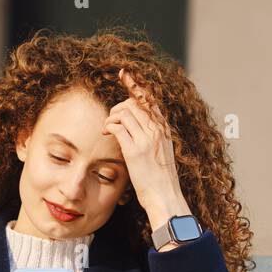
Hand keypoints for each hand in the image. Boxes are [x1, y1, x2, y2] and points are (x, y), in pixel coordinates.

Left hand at [102, 67, 191, 231]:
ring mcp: (146, 139)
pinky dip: (109, 126)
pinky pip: (117, 127)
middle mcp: (157, 130)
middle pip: (133, 102)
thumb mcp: (162, 152)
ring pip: (124, 112)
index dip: (135, 84)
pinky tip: (106, 133)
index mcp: (164, 128)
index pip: (149, 98)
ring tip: (108, 128)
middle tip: (111, 120)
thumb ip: (152, 137)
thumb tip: (136, 127)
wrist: (165, 197)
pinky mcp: (135, 150)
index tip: (124, 74)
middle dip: (117, 107)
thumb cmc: (161, 179)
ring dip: (111, 117)